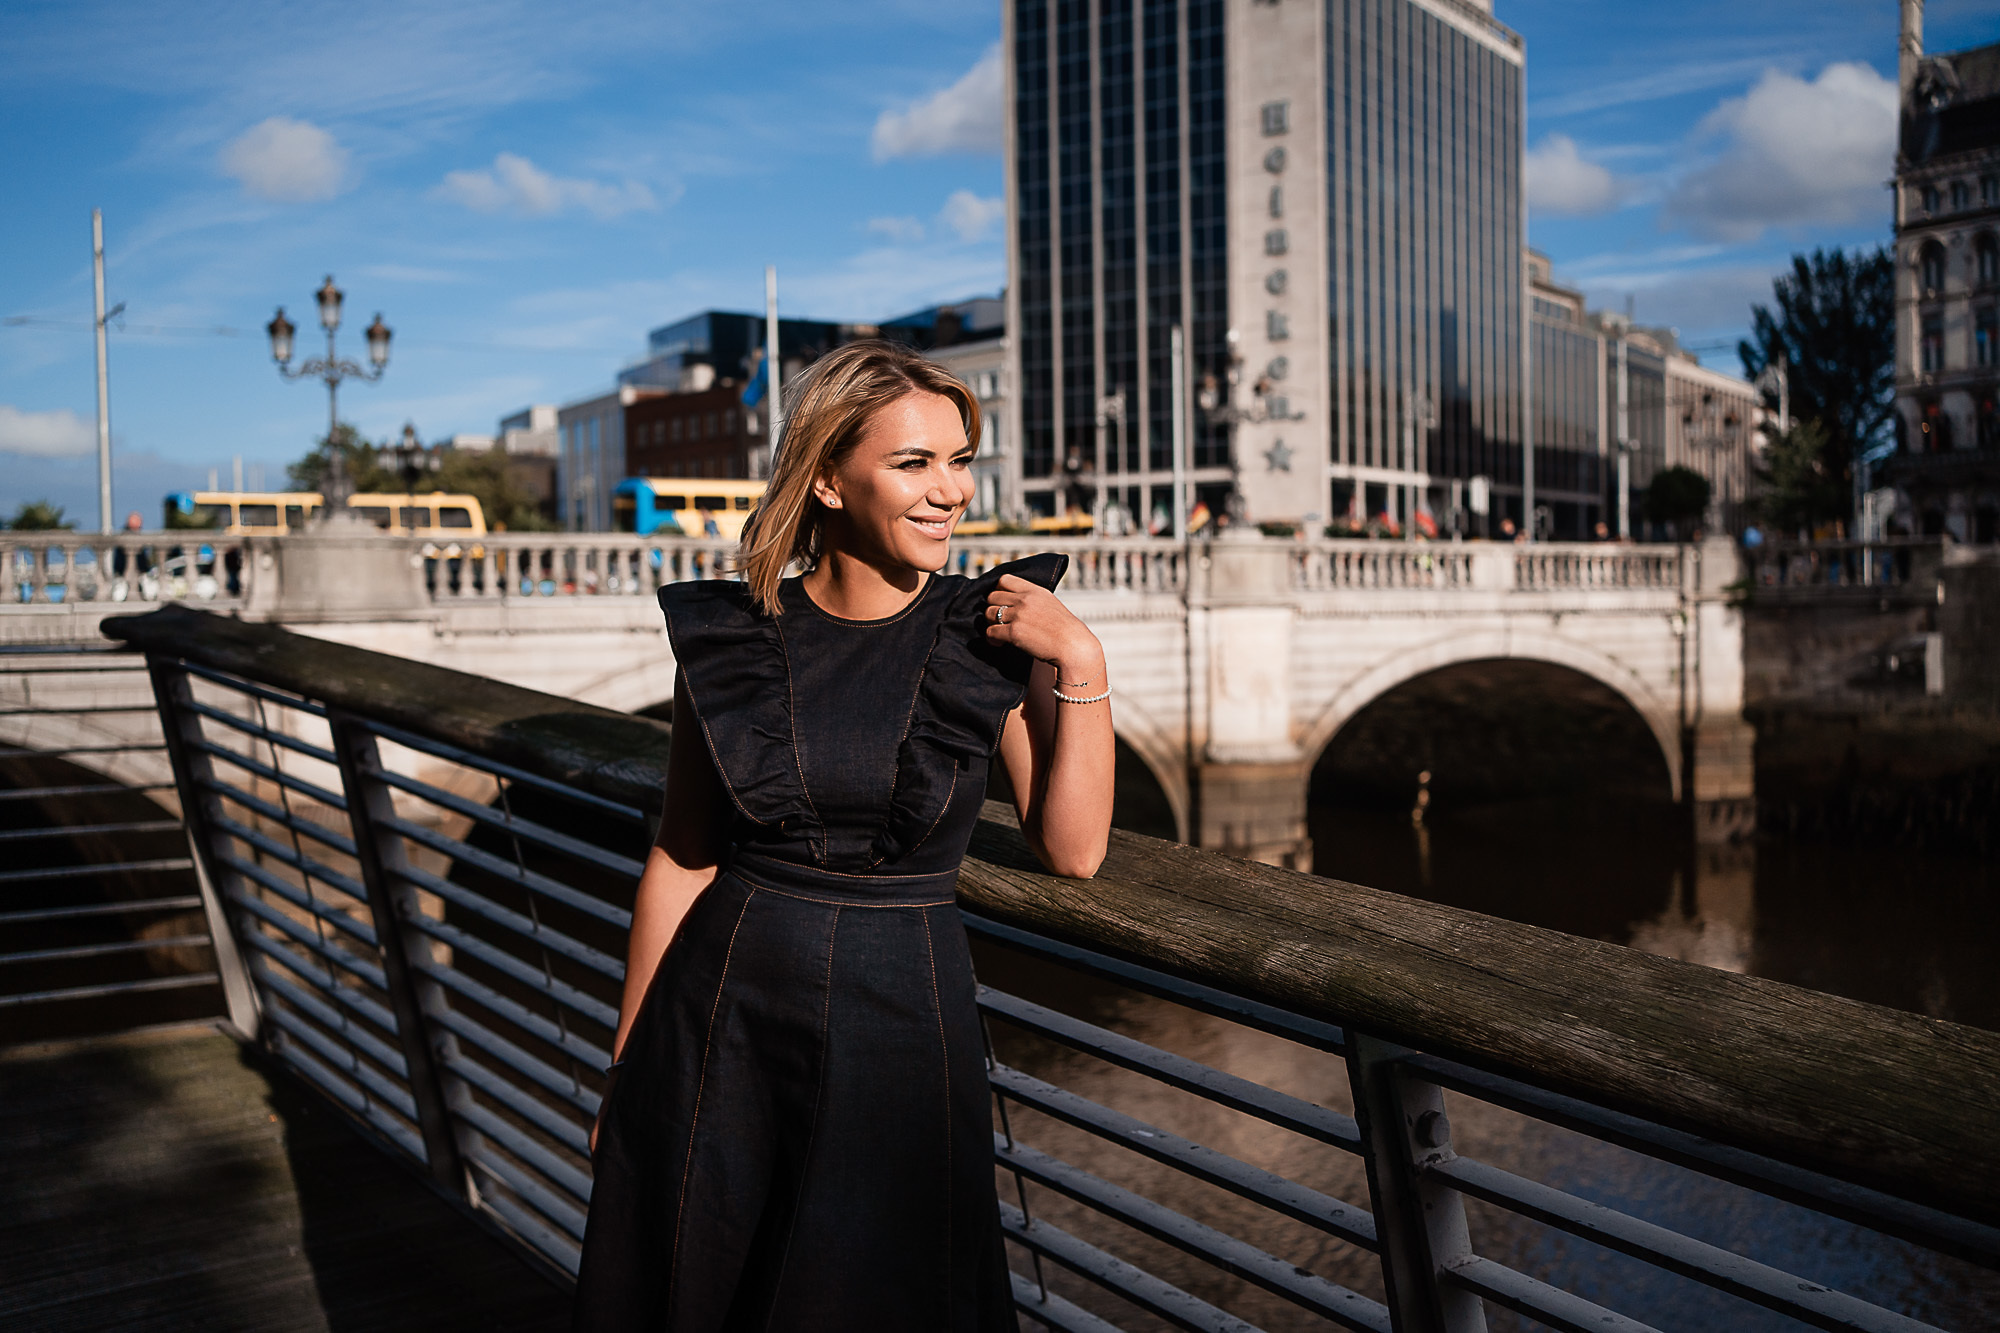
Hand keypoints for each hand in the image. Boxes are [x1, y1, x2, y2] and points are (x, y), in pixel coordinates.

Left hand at [984, 574, 1103, 679]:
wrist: (1073, 646)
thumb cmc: (1064, 630)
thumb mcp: (1050, 604)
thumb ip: (1032, 600)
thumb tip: (1013, 603)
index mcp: (1035, 591)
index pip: (1004, 580)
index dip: (998, 590)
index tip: (1000, 601)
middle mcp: (1025, 600)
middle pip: (992, 597)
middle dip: (992, 608)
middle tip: (999, 620)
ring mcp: (1019, 615)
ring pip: (988, 614)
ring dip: (991, 623)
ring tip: (999, 632)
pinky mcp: (1014, 632)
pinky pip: (991, 632)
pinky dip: (992, 639)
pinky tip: (999, 643)